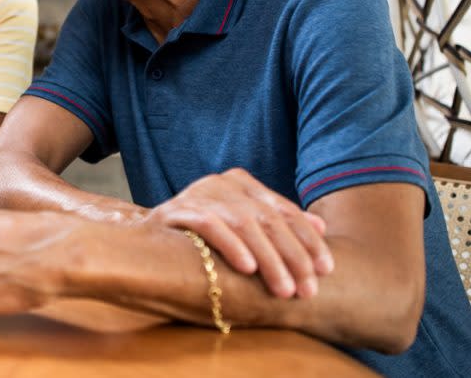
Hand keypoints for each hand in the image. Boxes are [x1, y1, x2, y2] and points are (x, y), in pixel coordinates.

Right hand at [145, 168, 332, 298]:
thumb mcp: (244, 228)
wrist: (144, 242)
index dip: (309, 240)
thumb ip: (278, 224)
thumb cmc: (201, 239)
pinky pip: (211, 226)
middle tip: (308, 289)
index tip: (326, 270)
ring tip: (284, 289)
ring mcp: (199, 193)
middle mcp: (222, 182)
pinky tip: (248, 268)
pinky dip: (232, 246)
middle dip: (293, 257)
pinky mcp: (178, 209)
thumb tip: (321, 226)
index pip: (284, 211)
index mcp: (241, 182)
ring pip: (245, 224)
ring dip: (269, 259)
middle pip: (269, 220)